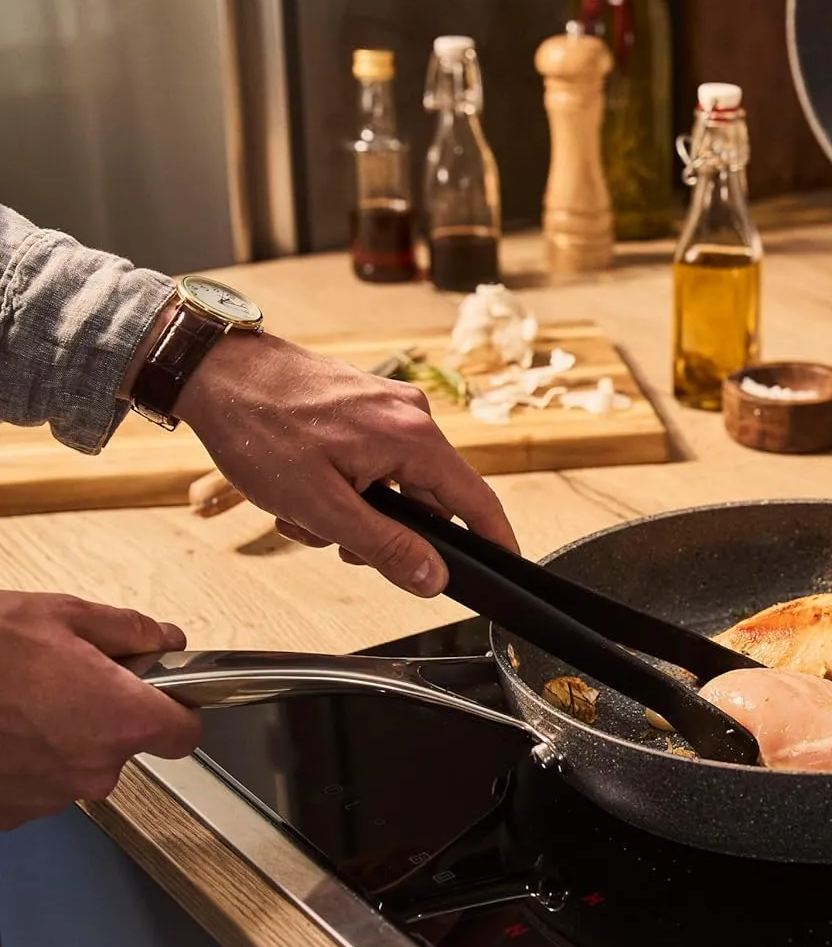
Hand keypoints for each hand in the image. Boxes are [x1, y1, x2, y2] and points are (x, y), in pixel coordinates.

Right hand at [0, 591, 198, 830]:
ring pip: (76, 765)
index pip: (183, 734)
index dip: (176, 711)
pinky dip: (23, 759)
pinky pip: (34, 783)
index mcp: (121, 719)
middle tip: (66, 680)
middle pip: (123, 747)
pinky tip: (1, 728)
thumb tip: (164, 639)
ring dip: (60, 737)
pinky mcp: (10, 813)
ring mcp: (49, 796)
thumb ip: (129, 630)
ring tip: (19, 701)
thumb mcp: (63, 615)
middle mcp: (93, 768)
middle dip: (105, 714)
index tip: (163, 696)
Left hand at [175, 332, 517, 596]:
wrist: (212, 369)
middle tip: (334, 542)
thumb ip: (385, 546)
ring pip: (394, 482)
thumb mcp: (321, 506)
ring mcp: (387, 405)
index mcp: (412, 437)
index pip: (475, 500)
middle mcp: (410, 414)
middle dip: (386, 530)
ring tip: (301, 511)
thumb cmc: (258, 426)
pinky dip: (344, 483)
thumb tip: (432, 577)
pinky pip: (374, 459)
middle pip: (428, 497)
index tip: (505, 567)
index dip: (494, 541)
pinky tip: (301, 487)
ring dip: (355, 509)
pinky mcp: (363, 403)